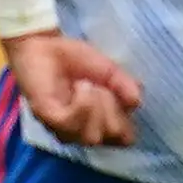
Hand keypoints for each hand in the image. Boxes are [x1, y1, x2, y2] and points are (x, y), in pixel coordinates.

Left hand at [4, 30, 140, 146]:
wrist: (45, 44)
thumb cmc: (76, 59)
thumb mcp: (109, 71)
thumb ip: (125, 86)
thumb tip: (136, 101)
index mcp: (101, 123)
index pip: (125, 139)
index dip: (127, 117)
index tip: (117, 93)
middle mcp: (84, 131)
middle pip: (112, 137)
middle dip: (113, 108)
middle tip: (100, 87)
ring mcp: (64, 129)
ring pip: (92, 137)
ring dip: (96, 105)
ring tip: (86, 85)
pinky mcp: (48, 119)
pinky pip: (72, 124)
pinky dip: (82, 102)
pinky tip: (78, 87)